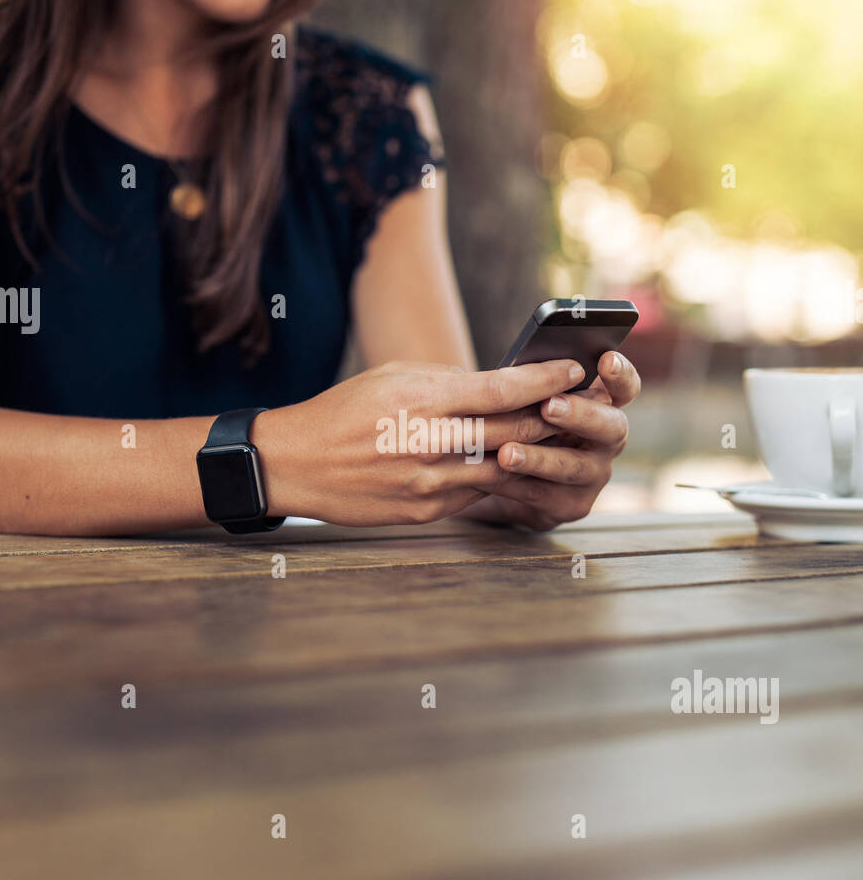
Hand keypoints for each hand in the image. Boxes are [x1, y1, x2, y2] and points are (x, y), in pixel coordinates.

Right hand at [255, 357, 587, 526]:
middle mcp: (428, 443)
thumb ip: (449, 381)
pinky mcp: (424, 512)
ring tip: (562, 438)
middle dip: (553, 416)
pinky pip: (476, 494)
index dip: (545, 379)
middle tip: (584, 403)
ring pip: (502, 468)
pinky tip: (518, 467)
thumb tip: (502, 385)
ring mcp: (427, 483)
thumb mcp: (394, 378)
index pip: (501, 389)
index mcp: (421, 400)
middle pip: (512, 431)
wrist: (296, 464)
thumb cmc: (346, 411)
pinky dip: (499, 479)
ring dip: (535, 453)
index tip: (575, 368)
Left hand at [454, 350, 640, 530]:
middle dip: (580, 414)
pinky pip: (542, 494)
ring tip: (507, 452)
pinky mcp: (572, 505)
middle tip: (549, 405)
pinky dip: (513, 483)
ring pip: (573, 466)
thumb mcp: (528, 399)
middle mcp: (608, 440)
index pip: (625, 387)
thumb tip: (515, 371)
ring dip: (540, 458)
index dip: (621, 375)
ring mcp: (594, 475)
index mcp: (604, 405)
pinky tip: (489, 475)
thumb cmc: (521, 422)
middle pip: (611, 426)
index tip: (606, 360)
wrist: (508, 478)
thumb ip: (535, 386)